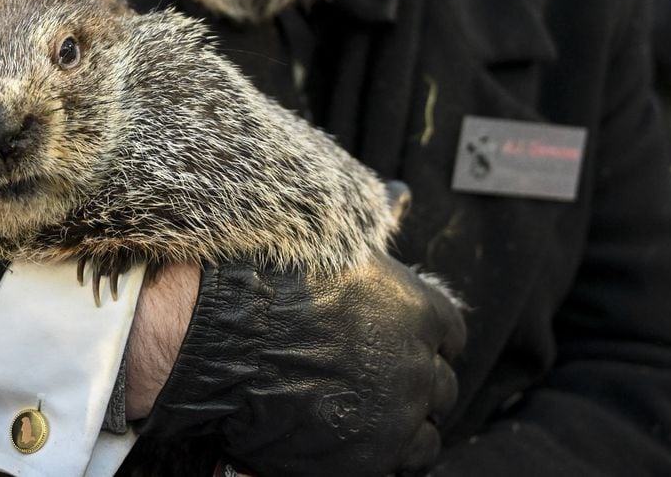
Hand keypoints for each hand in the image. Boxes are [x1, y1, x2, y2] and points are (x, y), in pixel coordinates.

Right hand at [139, 255, 465, 476]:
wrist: (219, 334)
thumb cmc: (266, 282)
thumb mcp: (334, 249)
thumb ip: (372, 259)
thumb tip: (391, 217)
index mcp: (418, 310)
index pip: (451, 335)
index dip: (428, 341)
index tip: (408, 346)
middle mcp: (417, 365)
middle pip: (440, 387)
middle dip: (413, 385)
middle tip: (377, 384)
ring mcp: (395, 416)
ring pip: (424, 436)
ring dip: (402, 428)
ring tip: (366, 421)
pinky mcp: (365, 459)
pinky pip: (393, 468)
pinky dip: (378, 458)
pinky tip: (348, 442)